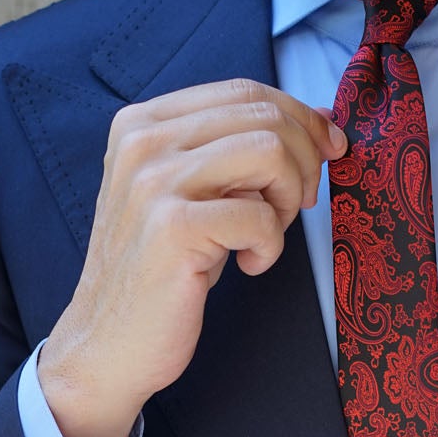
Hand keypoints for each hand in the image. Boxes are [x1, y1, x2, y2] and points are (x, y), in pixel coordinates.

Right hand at [37, 81, 347, 436]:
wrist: (108, 345)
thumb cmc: (160, 274)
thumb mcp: (194, 197)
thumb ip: (238, 154)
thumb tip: (320, 122)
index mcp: (145, 123)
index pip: (244, 91)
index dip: (300, 118)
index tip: (329, 150)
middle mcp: (144, 141)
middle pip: (263, 116)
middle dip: (304, 161)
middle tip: (298, 207)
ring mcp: (154, 182)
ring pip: (269, 152)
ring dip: (289, 198)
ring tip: (267, 234)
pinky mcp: (173, 228)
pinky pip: (260, 216)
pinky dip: (270, 246)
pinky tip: (248, 266)